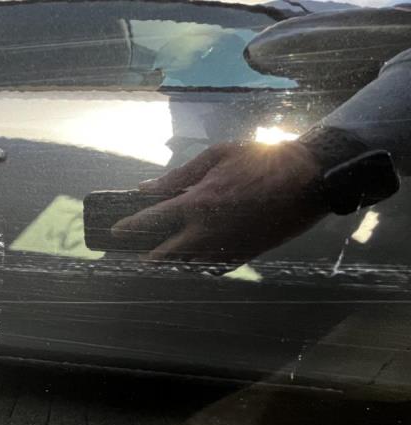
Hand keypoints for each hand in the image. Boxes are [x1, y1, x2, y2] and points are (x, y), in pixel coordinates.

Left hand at [111, 142, 327, 264]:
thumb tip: (147, 188)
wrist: (308, 178)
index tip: (116, 230)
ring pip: (188, 264)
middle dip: (148, 255)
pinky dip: (198, 266)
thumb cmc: (261, 159)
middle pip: (166, 253)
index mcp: (197, 203)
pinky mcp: (244, 255)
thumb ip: (178, 175)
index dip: (130, 226)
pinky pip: (212, 268)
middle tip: (137, 254)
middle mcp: (207, 231)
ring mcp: (226, 246)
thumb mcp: (216, 156)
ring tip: (161, 258)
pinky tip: (192, 262)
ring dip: (172, 262)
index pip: (152, 220)